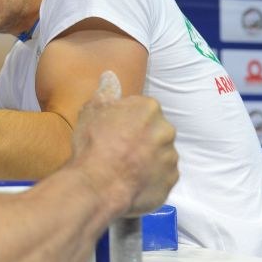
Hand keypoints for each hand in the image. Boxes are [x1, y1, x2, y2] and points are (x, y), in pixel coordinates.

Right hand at [70, 71, 177, 216]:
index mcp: (149, 108)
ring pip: (160, 154)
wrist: (98, 185)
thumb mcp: (90, 113)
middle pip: (154, 131)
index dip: (125, 120)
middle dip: (140, 138)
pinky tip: (131, 181)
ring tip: (124, 168)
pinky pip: (161, 177)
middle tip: (118, 149)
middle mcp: (165, 130)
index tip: (113, 131)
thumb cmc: (93, 146)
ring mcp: (170, 157)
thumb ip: (104, 93)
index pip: (141, 109)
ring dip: (146, 159)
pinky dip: (150, 179)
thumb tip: (109, 76)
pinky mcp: (171, 181)